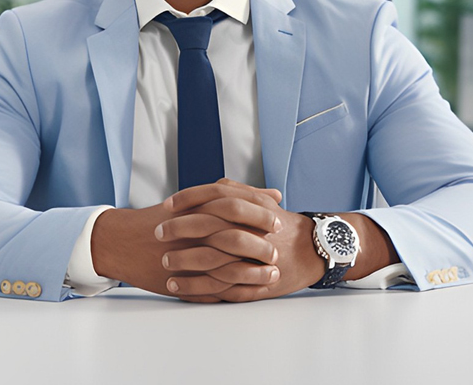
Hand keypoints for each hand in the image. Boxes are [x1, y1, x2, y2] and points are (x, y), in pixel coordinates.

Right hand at [90, 190, 281, 300]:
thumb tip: (274, 195)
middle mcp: (191, 232)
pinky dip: (237, 291)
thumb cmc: (163, 218)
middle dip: (260, 246)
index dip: (259, 216)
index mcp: (196, 209)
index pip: (235, 208)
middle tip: (277, 251)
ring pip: (227, 267)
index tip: (277, 221)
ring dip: (254, 273)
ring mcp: (186, 258)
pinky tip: (253, 292)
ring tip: (273, 275)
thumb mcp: (196, 201)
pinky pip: (214, 289)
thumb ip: (235, 196)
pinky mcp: (183, 280)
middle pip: (234, 238)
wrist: (123, 240)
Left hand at [157, 179, 325, 302]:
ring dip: (185, 262)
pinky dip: (197, 288)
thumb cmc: (283, 226)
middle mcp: (253, 231)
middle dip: (180, 230)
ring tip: (164, 263)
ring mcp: (254, 259)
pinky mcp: (253, 283)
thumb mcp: (263, 203)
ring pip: (213, 260)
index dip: (189, 199)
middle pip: (210, 227)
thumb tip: (213, 184)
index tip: (167, 205)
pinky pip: (221, 287)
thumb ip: (237, 191)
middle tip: (158, 233)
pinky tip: (178, 288)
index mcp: (253, 208)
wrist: (314, 251)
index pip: (216, 197)